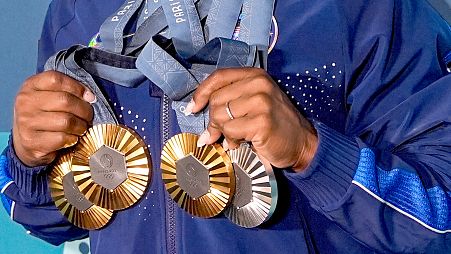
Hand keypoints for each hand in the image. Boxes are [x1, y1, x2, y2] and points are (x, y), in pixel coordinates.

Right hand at [12, 71, 95, 166]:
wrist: (28, 142)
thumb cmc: (45, 116)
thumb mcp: (50, 97)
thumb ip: (67, 91)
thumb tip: (90, 97)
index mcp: (30, 86)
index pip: (55, 79)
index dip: (77, 87)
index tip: (89, 97)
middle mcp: (25, 102)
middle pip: (64, 100)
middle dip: (84, 110)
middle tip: (88, 116)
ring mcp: (26, 122)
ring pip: (66, 121)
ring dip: (81, 126)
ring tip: (81, 128)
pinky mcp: (31, 141)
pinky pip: (62, 138)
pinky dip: (72, 139)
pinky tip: (72, 138)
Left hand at [186, 67, 317, 171]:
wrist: (302, 142)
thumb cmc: (275, 124)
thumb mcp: (255, 102)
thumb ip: (231, 99)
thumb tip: (197, 110)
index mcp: (255, 75)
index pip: (218, 77)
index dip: (201, 92)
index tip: (192, 108)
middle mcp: (258, 84)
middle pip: (216, 100)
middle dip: (212, 121)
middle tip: (215, 134)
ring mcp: (261, 101)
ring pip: (220, 116)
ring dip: (222, 132)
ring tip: (233, 139)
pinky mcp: (261, 121)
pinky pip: (230, 131)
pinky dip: (231, 141)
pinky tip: (241, 144)